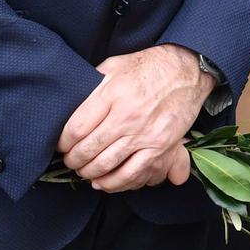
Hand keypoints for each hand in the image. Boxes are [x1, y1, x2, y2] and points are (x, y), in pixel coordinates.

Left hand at [58, 44, 212, 191]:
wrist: (188, 69)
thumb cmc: (149, 66)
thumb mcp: (115, 65)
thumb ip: (93, 85)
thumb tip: (71, 104)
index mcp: (112, 94)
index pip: (76, 128)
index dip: (63, 142)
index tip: (61, 145)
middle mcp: (127, 116)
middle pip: (88, 150)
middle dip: (73, 160)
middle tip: (70, 160)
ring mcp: (145, 133)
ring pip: (106, 165)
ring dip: (89, 173)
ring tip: (84, 171)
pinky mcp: (160, 146)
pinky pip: (132, 173)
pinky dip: (114, 183)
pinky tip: (104, 182)